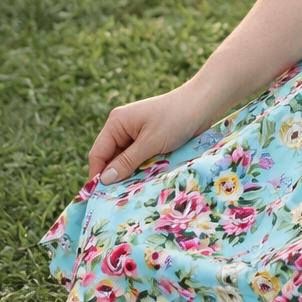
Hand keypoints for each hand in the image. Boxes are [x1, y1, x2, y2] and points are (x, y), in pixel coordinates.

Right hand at [88, 84, 215, 184]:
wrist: (203, 104)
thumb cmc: (176, 119)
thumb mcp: (151, 142)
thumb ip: (127, 161)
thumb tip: (105, 180)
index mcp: (116, 123)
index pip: (98, 154)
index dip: (99, 175)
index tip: (103, 196)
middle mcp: (122, 128)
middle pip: (111, 159)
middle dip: (117, 176)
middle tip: (124, 197)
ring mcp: (136, 133)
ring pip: (126, 161)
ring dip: (132, 173)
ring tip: (137, 189)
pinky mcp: (150, 139)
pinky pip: (139, 158)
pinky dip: (143, 168)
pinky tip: (149, 179)